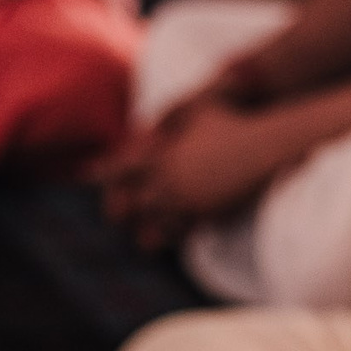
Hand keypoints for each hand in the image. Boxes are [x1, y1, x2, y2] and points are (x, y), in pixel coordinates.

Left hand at [94, 93, 302, 248]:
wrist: (265, 147)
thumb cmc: (233, 124)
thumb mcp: (200, 110)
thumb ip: (174, 114)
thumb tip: (156, 117)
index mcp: (163, 156)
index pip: (122, 168)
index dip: (102, 173)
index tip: (85, 177)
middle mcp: (170, 179)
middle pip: (133, 202)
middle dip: (121, 209)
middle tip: (115, 217)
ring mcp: (188, 198)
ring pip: (154, 222)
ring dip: (147, 230)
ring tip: (142, 240)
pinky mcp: (207, 213)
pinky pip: (182, 231)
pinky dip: (174, 235)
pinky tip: (172, 238)